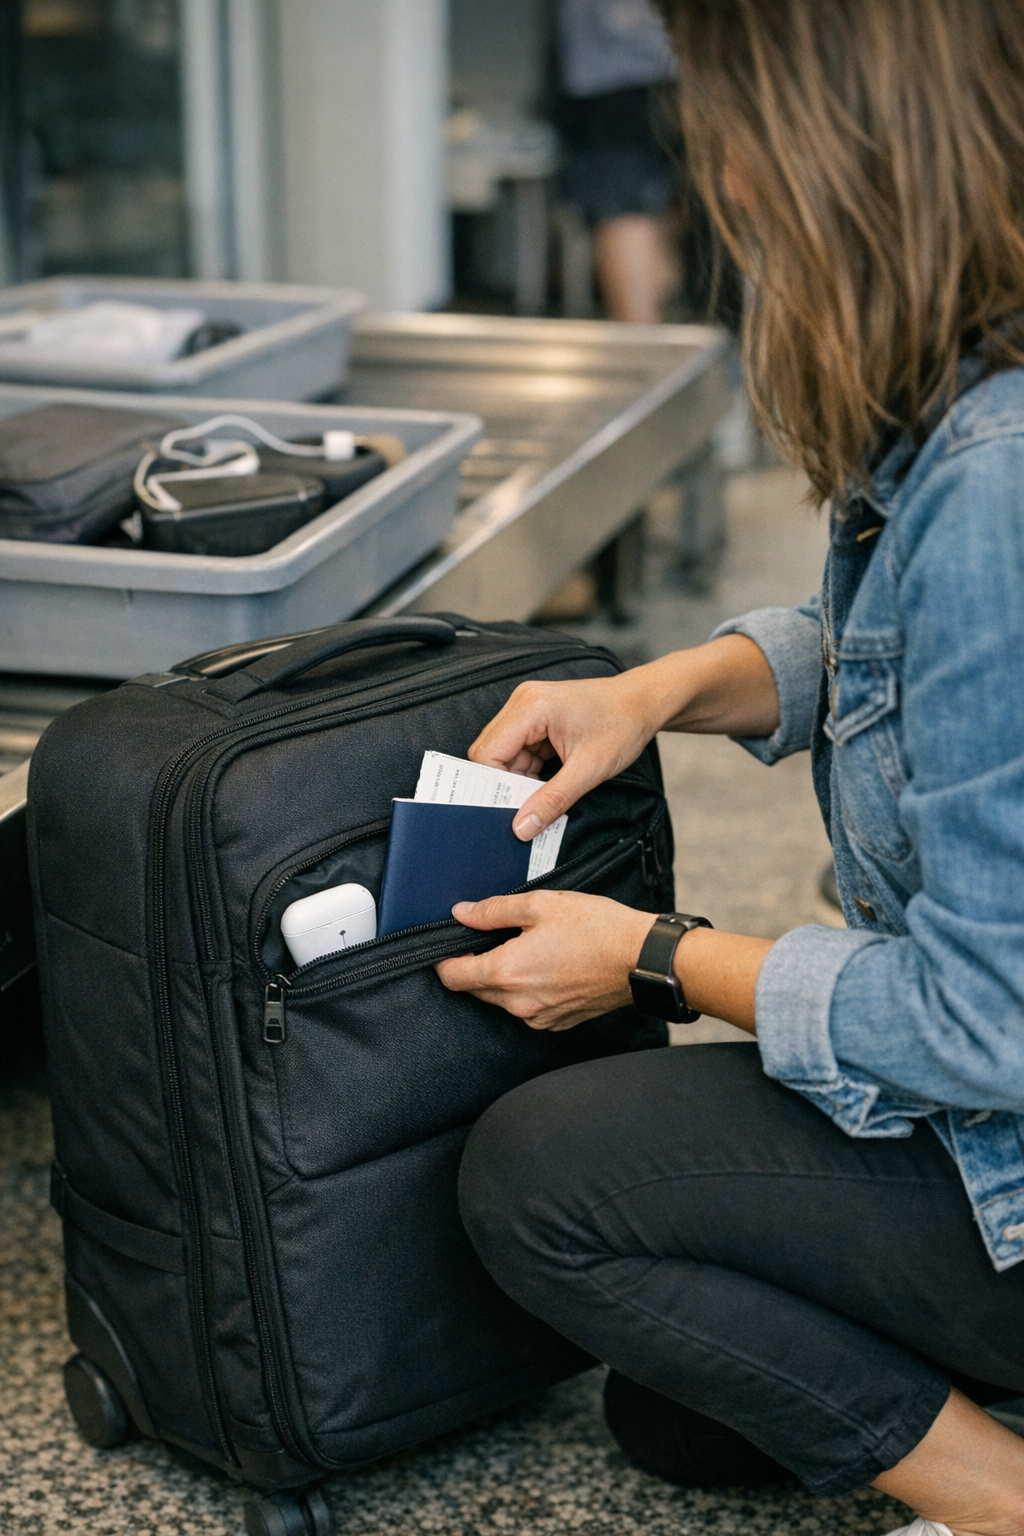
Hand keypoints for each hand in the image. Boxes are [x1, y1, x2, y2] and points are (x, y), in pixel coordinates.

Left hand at [435, 891, 655, 1031]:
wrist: (642, 959)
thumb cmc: (597, 929)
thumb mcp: (540, 905)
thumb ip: (494, 910)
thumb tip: (463, 913)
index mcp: (507, 973)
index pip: (452, 977)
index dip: (444, 959)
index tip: (451, 943)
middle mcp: (518, 1003)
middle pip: (475, 989)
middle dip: (475, 965)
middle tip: (496, 938)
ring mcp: (539, 1017)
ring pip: (501, 1000)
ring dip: (504, 978)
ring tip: (528, 949)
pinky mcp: (558, 1022)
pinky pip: (528, 1008)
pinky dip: (528, 990)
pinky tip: (548, 967)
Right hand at [468, 672, 658, 838]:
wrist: (644, 703)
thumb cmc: (623, 725)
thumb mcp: (589, 770)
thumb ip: (552, 800)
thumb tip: (522, 827)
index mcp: (531, 707)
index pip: (488, 752)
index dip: (493, 785)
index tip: (507, 812)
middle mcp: (523, 702)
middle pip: (491, 752)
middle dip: (505, 783)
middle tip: (524, 810)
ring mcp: (528, 707)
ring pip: (504, 753)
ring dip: (518, 778)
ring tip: (542, 796)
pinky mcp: (536, 717)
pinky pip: (518, 749)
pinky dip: (527, 770)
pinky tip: (544, 784)